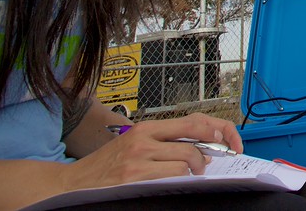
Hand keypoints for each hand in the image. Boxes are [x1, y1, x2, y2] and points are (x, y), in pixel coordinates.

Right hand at [56, 112, 242, 191]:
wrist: (72, 184)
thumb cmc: (106, 167)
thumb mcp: (135, 146)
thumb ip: (166, 144)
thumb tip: (204, 150)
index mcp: (148, 128)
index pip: (195, 120)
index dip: (220, 129)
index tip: (232, 142)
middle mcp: (146, 138)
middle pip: (197, 134)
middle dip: (213, 149)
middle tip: (213, 162)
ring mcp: (140, 157)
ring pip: (189, 158)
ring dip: (194, 170)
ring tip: (187, 176)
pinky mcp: (136, 176)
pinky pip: (173, 175)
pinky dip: (180, 180)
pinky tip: (172, 182)